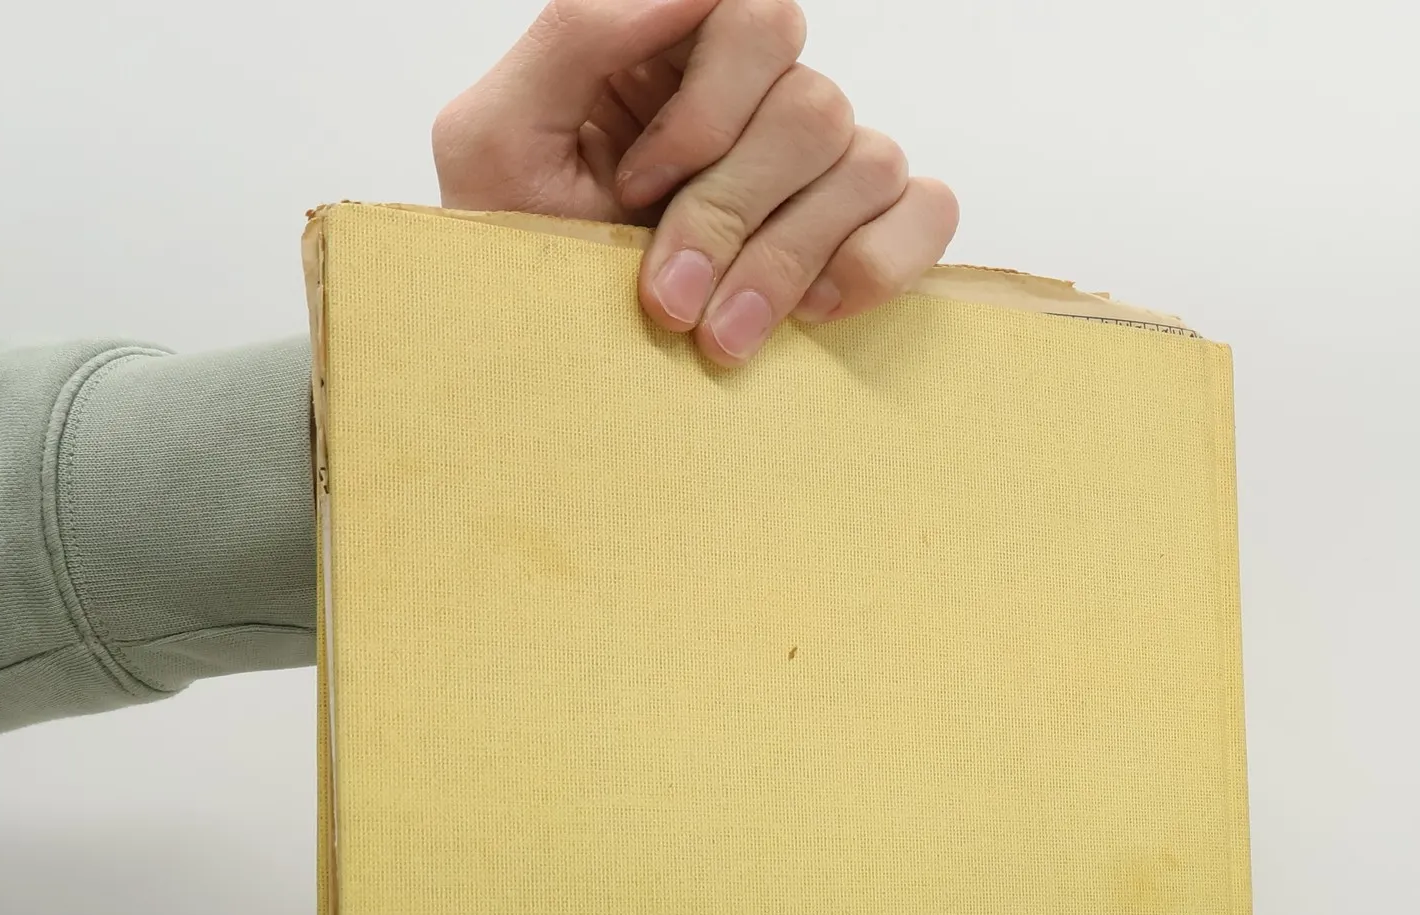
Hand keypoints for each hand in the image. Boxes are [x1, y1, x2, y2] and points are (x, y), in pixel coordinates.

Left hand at [432, 0, 958, 366]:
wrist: (541, 374)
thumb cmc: (511, 262)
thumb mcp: (494, 139)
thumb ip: (580, 33)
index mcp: (677, 56)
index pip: (753, 15)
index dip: (706, 109)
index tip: (638, 186)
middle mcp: (759, 103)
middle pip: (812, 102)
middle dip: (732, 211)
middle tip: (669, 298)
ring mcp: (819, 170)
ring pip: (867, 161)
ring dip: (785, 262)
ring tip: (717, 338)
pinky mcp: (866, 237)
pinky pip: (926, 209)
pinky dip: (875, 264)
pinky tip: (807, 316)